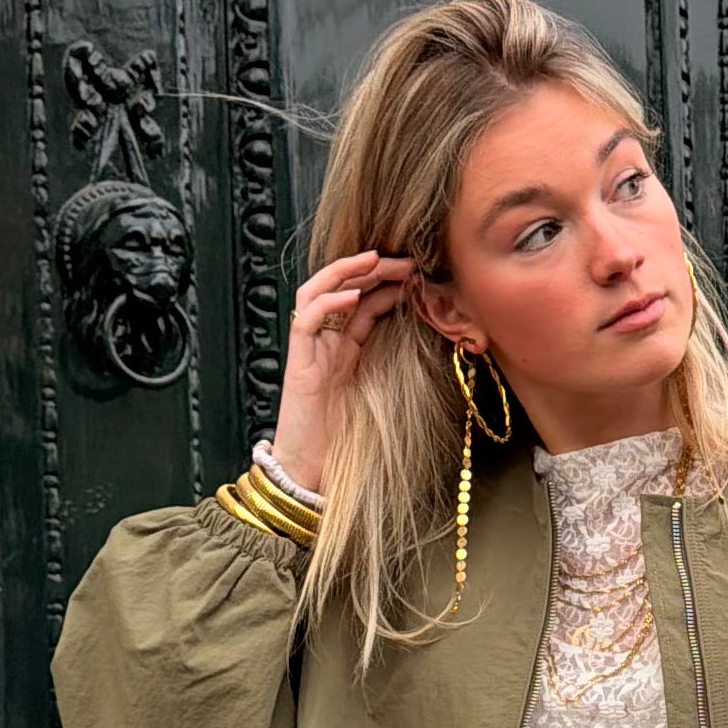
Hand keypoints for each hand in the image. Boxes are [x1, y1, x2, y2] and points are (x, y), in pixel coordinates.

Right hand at [271, 251, 418, 489]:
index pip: (364, 299)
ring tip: (376, 261)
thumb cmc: (345, 436)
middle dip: (372, 268)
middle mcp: (326, 342)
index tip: (418, 272)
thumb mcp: (380, 391)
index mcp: (345, 347)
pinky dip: (327, 301)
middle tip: (406, 260)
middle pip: (342, 288)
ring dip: (346, 272)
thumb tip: (427, 340)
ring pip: (317, 291)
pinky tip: (353, 294)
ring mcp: (310, 349)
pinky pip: (306, 319)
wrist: (311, 468)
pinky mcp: (299, 362)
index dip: (388, 281)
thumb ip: (394, 364)